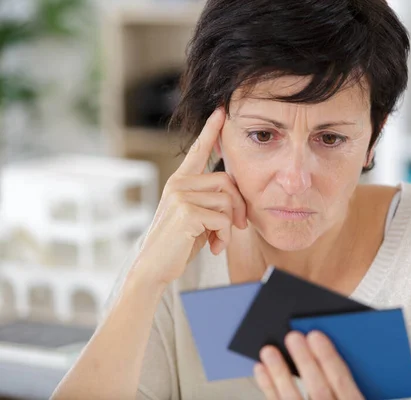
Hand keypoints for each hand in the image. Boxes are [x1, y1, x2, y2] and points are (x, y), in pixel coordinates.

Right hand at [131, 107, 246, 286]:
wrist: (154, 268)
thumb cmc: (179, 243)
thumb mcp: (196, 217)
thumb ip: (211, 201)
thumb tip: (236, 198)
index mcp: (180, 182)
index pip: (198, 151)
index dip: (210, 130)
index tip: (220, 110)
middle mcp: (178, 184)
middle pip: (227, 182)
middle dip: (239, 207)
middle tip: (238, 227)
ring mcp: (180, 196)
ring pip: (227, 202)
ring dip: (230, 227)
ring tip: (219, 241)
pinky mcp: (186, 212)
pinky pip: (223, 219)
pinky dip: (225, 236)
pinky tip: (214, 247)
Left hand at [254, 331, 363, 399]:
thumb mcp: (360, 395)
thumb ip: (349, 386)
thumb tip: (333, 358)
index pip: (342, 383)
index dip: (328, 358)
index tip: (316, 336)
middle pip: (318, 390)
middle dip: (304, 361)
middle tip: (293, 337)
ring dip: (279, 374)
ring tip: (269, 352)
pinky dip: (269, 388)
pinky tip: (262, 371)